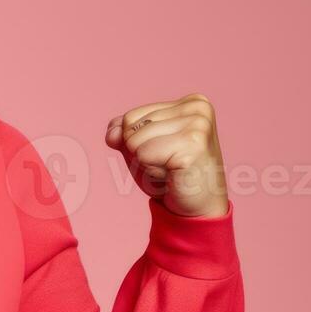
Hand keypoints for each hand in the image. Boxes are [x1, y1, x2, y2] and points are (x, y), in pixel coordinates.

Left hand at [104, 92, 229, 217]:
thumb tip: (112, 132)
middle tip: (168, 165)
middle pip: (130, 126)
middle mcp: (197, 108)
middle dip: (141, 153)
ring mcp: (198, 125)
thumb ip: (123, 134)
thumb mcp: (141, 149)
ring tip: (171, 169)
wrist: (198, 209)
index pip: (131, 116)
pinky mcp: (193, 146)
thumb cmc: (171, 176)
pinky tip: (174, 175)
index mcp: (190, 102)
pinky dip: (151, 171)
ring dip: (146, 163)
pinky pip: (143, 155)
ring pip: (134, 140)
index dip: (138, 143)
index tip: (165, 154)